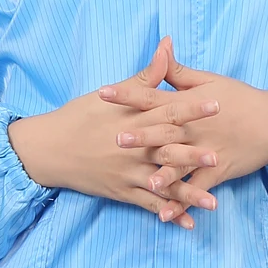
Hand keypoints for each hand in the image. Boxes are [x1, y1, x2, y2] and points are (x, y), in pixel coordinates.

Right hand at [8, 38, 222, 226]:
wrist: (48, 149)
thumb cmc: (80, 116)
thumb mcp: (110, 94)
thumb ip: (145, 75)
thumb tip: (167, 45)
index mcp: (132, 120)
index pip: (167, 112)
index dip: (192, 108)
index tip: (217, 104)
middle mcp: (131, 148)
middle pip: (166, 150)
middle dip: (193, 155)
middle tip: (218, 156)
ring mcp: (127, 173)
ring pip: (162, 184)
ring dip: (188, 193)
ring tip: (213, 203)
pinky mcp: (121, 192)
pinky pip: (149, 205)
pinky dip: (169, 214)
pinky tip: (189, 223)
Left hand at [102, 41, 267, 204]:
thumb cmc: (240, 98)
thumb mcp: (209, 80)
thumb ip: (178, 70)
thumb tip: (161, 46)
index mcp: (188, 104)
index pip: (152, 97)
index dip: (127, 94)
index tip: (103, 92)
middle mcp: (195, 129)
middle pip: (164, 132)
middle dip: (141, 136)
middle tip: (117, 138)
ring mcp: (207, 152)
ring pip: (182, 164)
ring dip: (164, 174)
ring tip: (147, 182)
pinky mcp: (217, 172)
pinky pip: (197, 189)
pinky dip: (183, 202)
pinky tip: (166, 215)